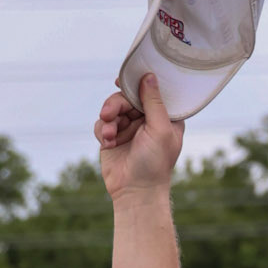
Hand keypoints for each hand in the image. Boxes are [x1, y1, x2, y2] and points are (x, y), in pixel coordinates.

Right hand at [94, 74, 183, 199]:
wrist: (135, 191)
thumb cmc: (155, 164)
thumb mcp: (160, 129)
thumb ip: (154, 102)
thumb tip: (149, 75)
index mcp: (165, 117)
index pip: (152, 91)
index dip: (138, 83)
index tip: (123, 79)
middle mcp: (147, 120)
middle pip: (127, 97)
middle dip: (115, 104)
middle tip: (108, 114)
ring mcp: (129, 128)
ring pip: (112, 108)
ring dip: (108, 119)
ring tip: (110, 135)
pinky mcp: (113, 137)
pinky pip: (102, 123)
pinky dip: (103, 131)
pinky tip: (108, 144)